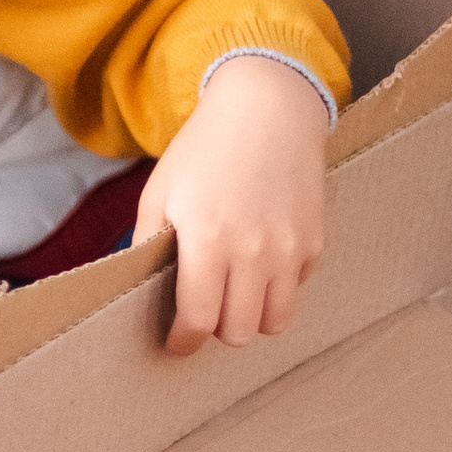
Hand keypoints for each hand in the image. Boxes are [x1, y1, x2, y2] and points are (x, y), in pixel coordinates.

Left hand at [133, 55, 329, 358]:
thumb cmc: (206, 148)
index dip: (183, 342)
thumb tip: (137, 289)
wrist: (267, 107)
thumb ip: (148, 244)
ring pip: (275, 322)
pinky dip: (277, 289)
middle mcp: (252, 251)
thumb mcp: (162, 192)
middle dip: (217, 329)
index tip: (176, 343)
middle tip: (205, 311)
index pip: (198, 321)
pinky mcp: (314, 241)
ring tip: (235, 296)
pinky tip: (260, 261)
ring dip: (251, 318)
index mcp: (206, 240)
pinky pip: (296, 290)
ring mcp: (289, 249)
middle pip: (240, 332)